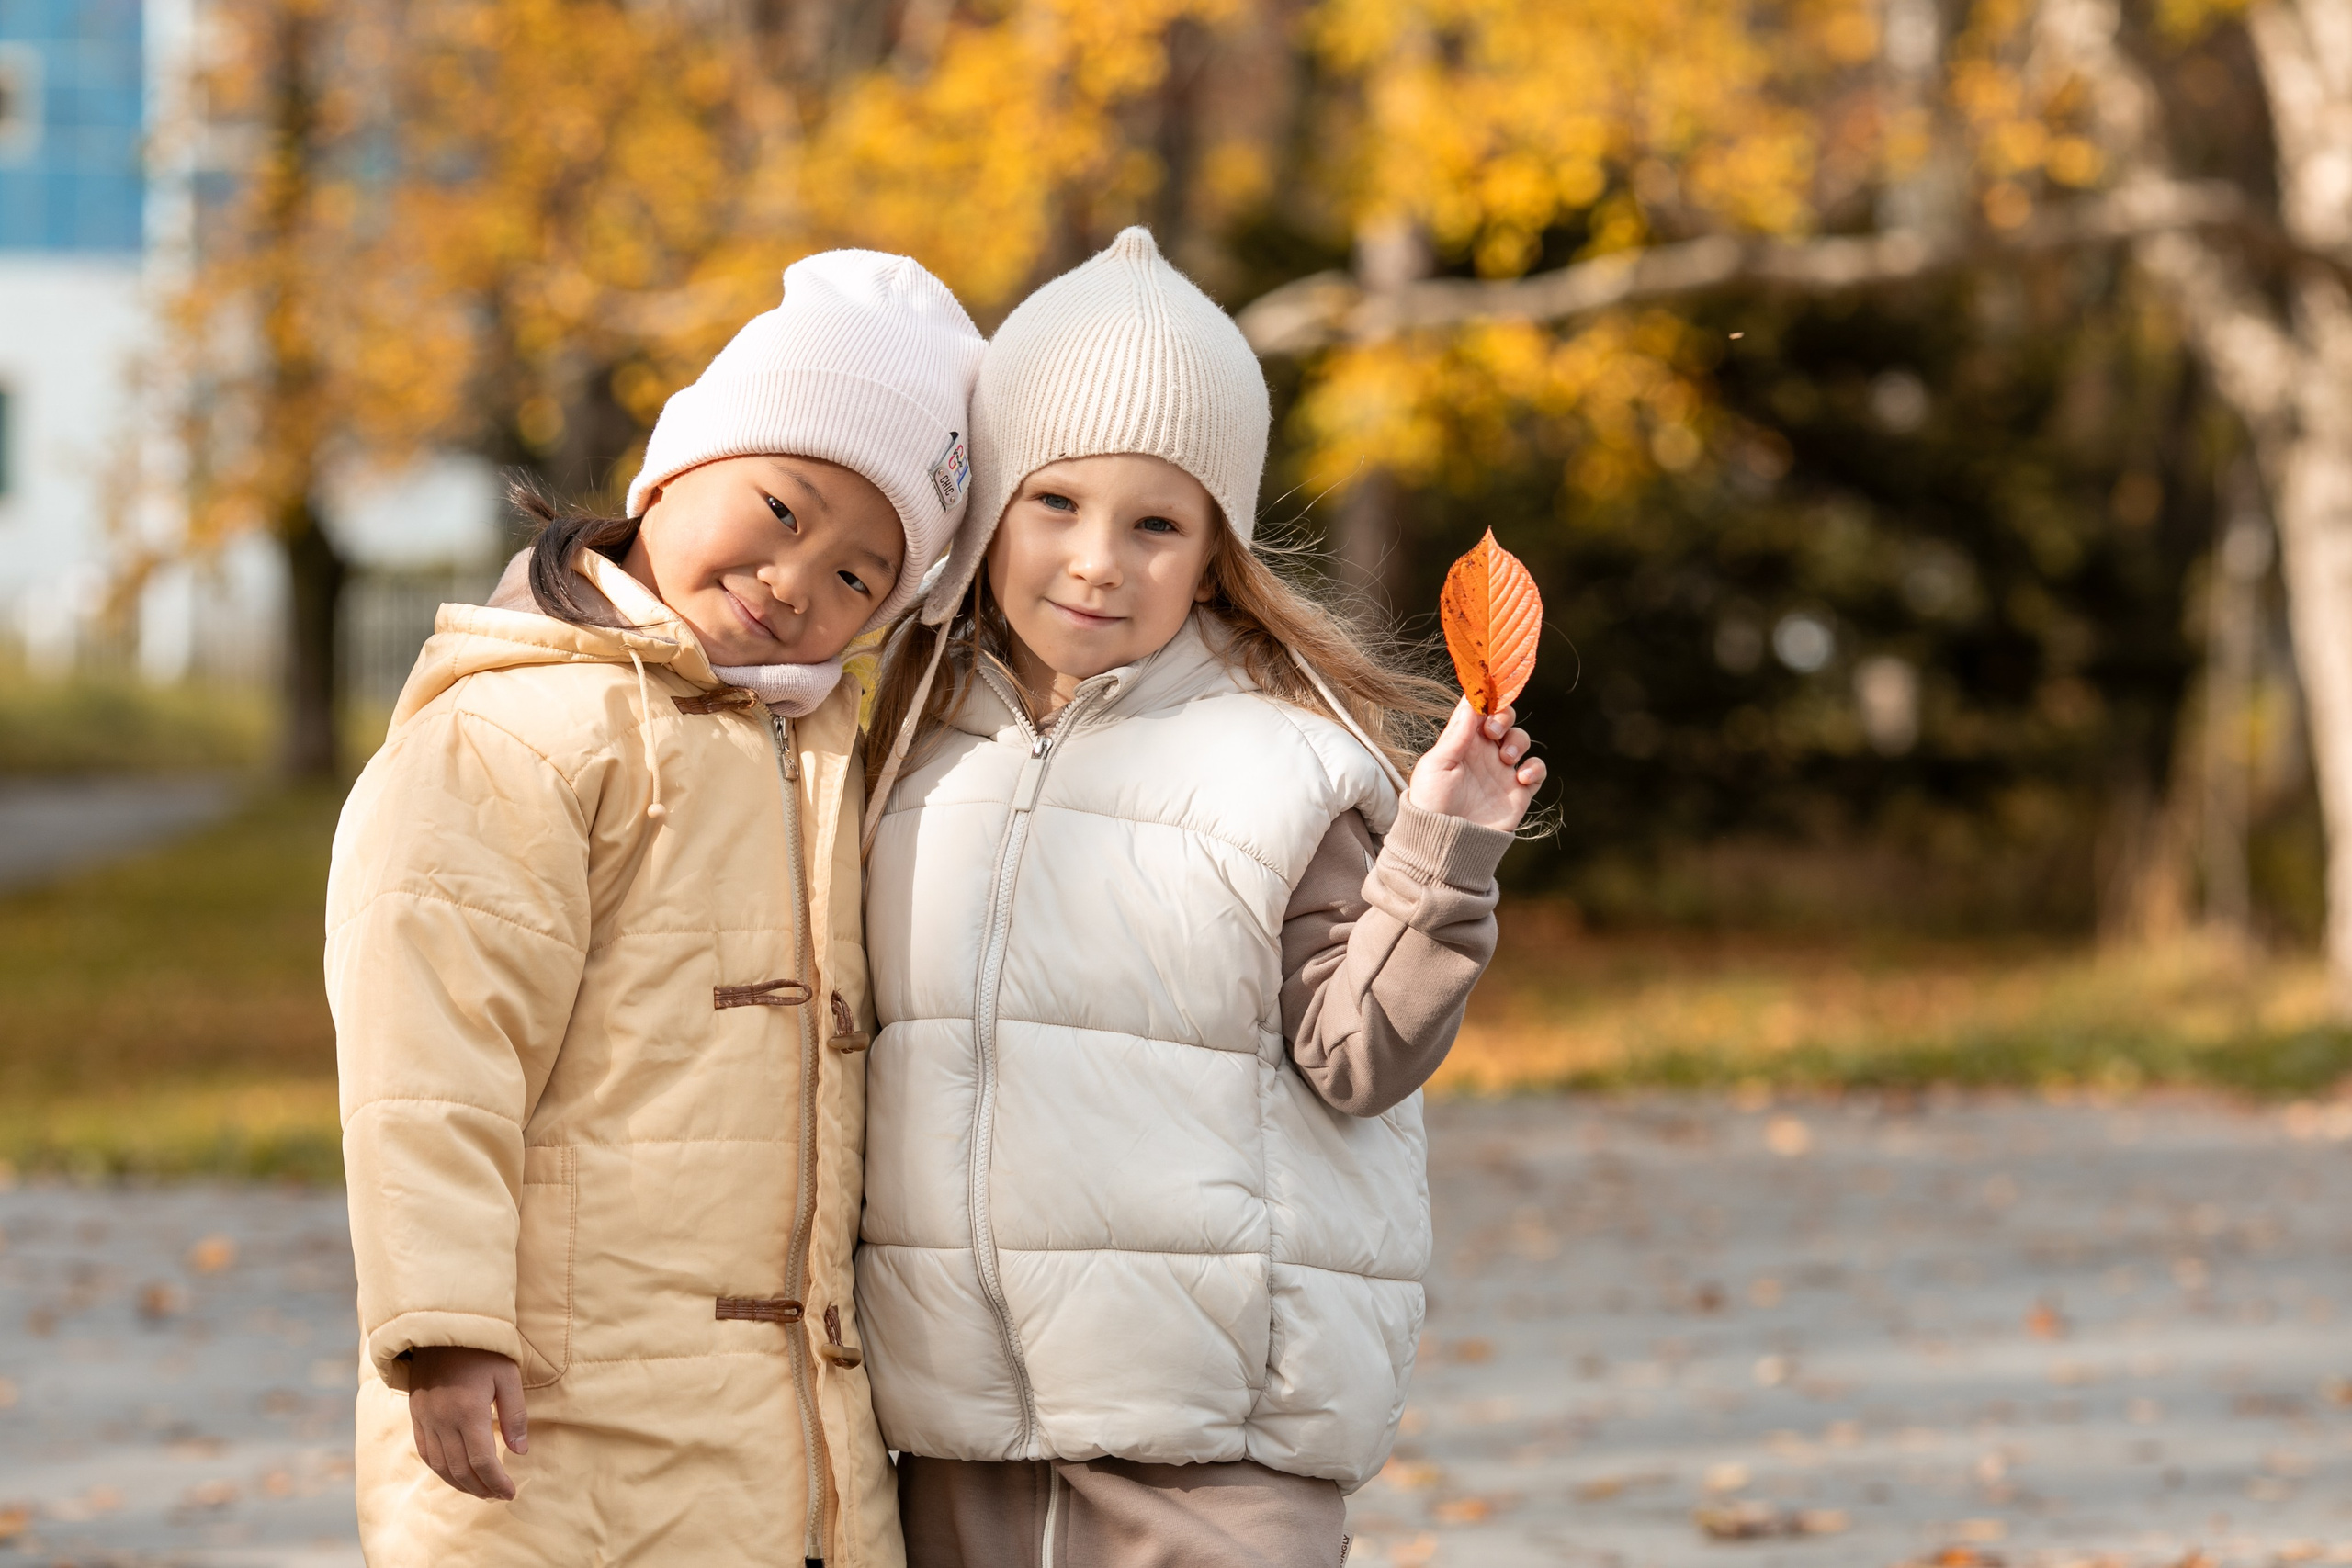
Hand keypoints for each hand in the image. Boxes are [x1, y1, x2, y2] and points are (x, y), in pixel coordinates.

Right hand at [408, 1346, 528, 1499]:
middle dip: (482, 1489)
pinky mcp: (416, 1416)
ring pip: (441, 1467)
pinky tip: (456, 1475)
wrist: (441, 1327)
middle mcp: (442, 1420)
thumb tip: (520, 1452)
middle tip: (499, 1495)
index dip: (497, 1482)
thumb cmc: (482, 1349)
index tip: (511, 1492)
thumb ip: (515, 1414)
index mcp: (468, 1411)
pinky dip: (442, 1471)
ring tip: (482, 1491)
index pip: (482, 1461)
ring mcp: (425, 1420)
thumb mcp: (508, 1375)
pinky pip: (426, 1454)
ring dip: (461, 1485)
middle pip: (461, 1470)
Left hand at [1407, 700, 1543, 832]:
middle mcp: (1482, 752)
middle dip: (1504, 717)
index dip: (1486, 696)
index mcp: (1460, 742)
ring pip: (1521, 740)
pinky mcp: (1518, 791)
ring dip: (1518, 741)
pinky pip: (1536, 769)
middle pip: (1503, 719)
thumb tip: (1471, 703)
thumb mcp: (1437, 766)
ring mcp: (1501, 771)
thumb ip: (1456, 735)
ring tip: (1506, 758)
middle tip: (1494, 731)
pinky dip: (1535, 767)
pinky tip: (1521, 777)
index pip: (1476, 710)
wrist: (1446, 844)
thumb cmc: (1431, 804)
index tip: (1491, 687)